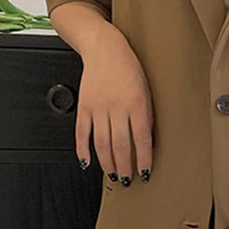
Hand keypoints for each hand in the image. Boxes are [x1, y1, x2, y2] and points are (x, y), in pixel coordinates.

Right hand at [76, 23, 153, 186]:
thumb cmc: (129, 68)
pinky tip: (87, 162)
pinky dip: (83, 150)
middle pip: (120, 145)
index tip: (145, 172)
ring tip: (113, 175)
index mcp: (136, 104)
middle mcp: (116, 108)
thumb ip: (146, 115)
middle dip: (125, 166)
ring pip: (101, 143)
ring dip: (107, 163)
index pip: (142, 139)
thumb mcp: (147, 90)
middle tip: (128, 180)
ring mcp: (98, 108)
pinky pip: (81, 133)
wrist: (104, 48)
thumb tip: (147, 140)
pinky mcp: (84, 106)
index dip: (143, 159)